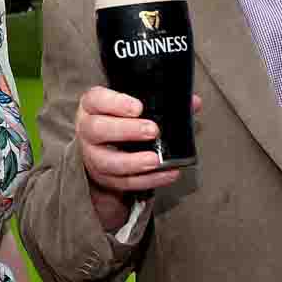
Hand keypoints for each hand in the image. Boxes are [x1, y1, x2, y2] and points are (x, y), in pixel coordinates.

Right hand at [74, 87, 199, 226]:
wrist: (104, 148)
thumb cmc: (120, 120)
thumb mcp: (133, 106)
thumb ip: (161, 102)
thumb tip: (193, 103)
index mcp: (93, 106)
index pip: (96, 100)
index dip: (115, 103)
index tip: (139, 107)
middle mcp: (88, 130)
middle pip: (98, 130)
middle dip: (126, 131)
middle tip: (152, 130)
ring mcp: (93, 156)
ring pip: (107, 162)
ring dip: (133, 162)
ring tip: (155, 160)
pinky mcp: (105, 178)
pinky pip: (124, 182)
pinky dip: (147, 180)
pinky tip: (166, 173)